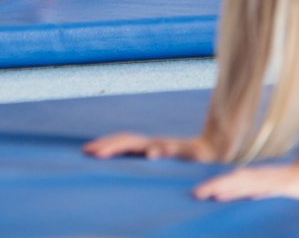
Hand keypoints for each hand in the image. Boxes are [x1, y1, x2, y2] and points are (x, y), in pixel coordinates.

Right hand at [83, 132, 217, 161]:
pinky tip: (115, 158)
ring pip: (126, 143)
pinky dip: (120, 151)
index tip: (93, 153)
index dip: (109, 147)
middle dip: (103, 145)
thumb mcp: (185, 154)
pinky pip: (133, 150)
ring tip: (93, 153)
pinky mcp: (156, 153)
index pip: (125, 143)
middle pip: (122, 141)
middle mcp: (150, 143)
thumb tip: (150, 153)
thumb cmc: (199, 155)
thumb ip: (168, 151)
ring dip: (109, 146)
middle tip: (85, 152)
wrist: (214, 149)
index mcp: (152, 144)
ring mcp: (153, 147)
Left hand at [193, 161, 298, 201]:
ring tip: (211, 194)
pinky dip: (255, 189)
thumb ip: (253, 189)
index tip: (195, 194)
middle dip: (213, 187)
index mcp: (253, 179)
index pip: (228, 183)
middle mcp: (258, 178)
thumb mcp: (267, 189)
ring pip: (246, 184)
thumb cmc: (289, 182)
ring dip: (228, 188)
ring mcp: (269, 180)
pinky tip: (247, 193)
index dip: (212, 187)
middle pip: (232, 182)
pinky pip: (266, 186)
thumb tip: (236, 193)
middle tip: (195, 194)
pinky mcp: (282, 184)